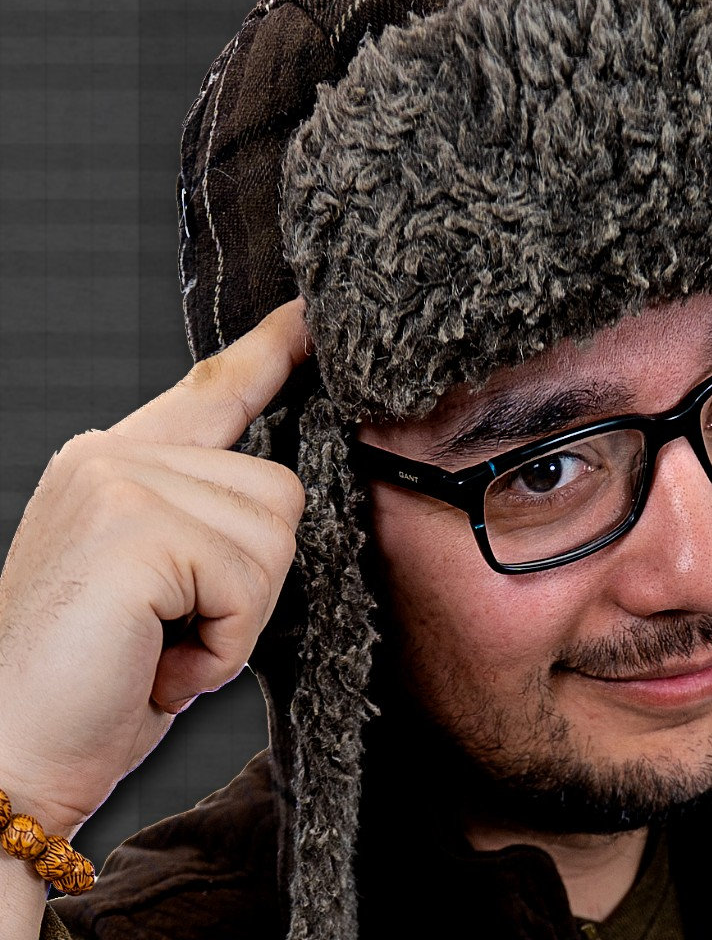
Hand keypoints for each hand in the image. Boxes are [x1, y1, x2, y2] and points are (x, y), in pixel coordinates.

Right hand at [0, 298, 309, 838]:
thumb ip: (203, 517)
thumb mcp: (157, 583)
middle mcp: (112, 455)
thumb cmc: (94, 681)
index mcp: (115, 461)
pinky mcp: (136, 530)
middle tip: (177, 631)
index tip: (311, 318)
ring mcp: (119, 484)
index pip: (214, 388)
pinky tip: (162, 668)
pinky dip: (225, 646)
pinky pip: (250, 581)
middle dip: (253, 579)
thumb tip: (280, 487)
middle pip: (279, 488)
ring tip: (164, 646)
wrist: (8, 765)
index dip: (271, 352)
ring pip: (276, 534)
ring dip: (240, 616)